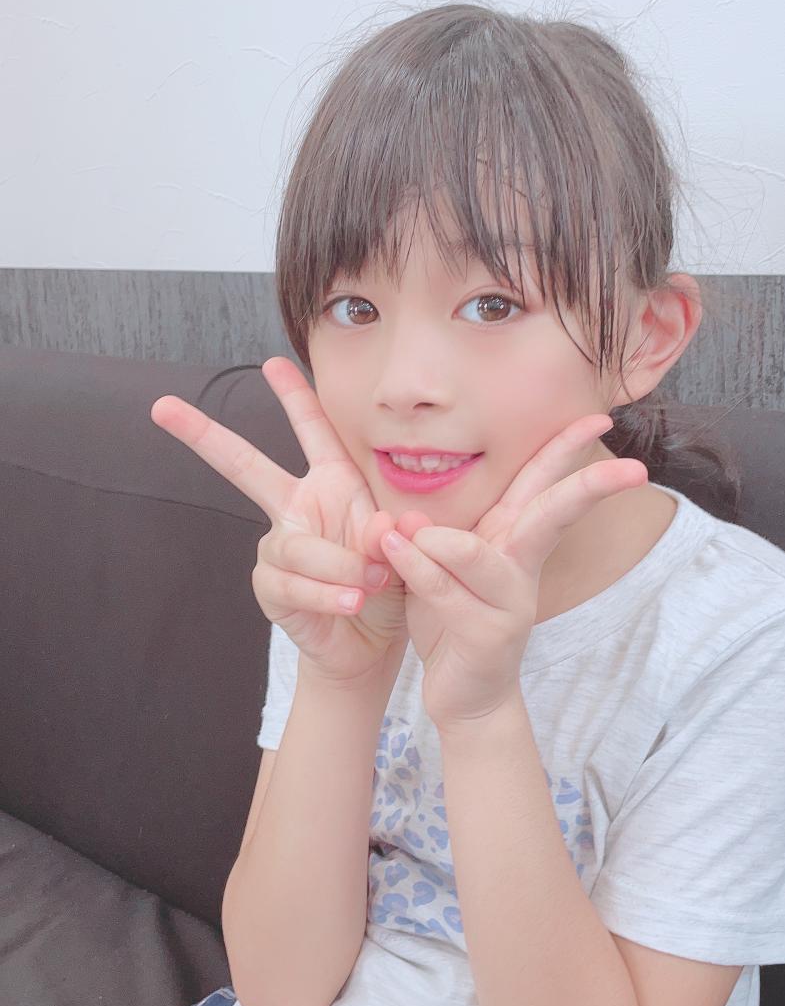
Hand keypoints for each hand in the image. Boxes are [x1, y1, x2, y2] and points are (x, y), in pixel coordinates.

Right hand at [149, 356, 409, 689]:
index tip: (273, 362)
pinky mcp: (269, 587)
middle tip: (162, 406)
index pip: (314, 433)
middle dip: (203, 435)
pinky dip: (327, 595)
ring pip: (297, 547)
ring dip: (339, 566)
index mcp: (332, 484)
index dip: (295, 398)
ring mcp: (278, 546)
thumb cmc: (388, 586)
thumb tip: (379, 528)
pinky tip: (351, 603)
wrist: (370, 642)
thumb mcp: (401, 552)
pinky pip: (293, 584)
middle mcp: (296, 508)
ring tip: (371, 584)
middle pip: (244, 466)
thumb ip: (390, 535)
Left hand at [374, 415, 648, 731]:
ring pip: (480, 555)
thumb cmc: (452, 621)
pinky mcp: (488, 635)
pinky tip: (392, 550)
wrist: (463, 696)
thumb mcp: (442, 567)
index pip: (545, 484)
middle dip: (591, 487)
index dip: (569, 449)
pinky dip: (416, 568)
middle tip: (635, 468)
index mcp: (513, 539)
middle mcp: (521, 566)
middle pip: (555, 515)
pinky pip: (446, 591)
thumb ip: (429, 536)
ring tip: (395, 533)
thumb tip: (408, 515)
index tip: (601, 415)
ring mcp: (510, 602)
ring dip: (437, 542)